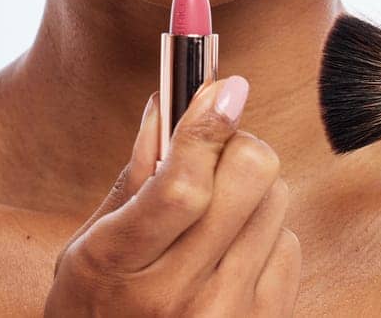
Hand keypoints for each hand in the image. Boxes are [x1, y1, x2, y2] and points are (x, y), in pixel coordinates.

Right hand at [46, 76, 300, 315]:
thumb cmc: (98, 305)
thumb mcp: (90, 244)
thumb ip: (133, 175)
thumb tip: (168, 99)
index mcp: (118, 264)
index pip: (181, 185)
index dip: (207, 126)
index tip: (226, 86)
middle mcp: (176, 296)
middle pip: (249, 178)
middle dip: (236, 147)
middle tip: (216, 154)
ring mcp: (225, 316)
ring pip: (276, 201)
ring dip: (252, 193)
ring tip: (216, 219)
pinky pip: (290, 243)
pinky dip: (266, 236)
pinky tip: (231, 257)